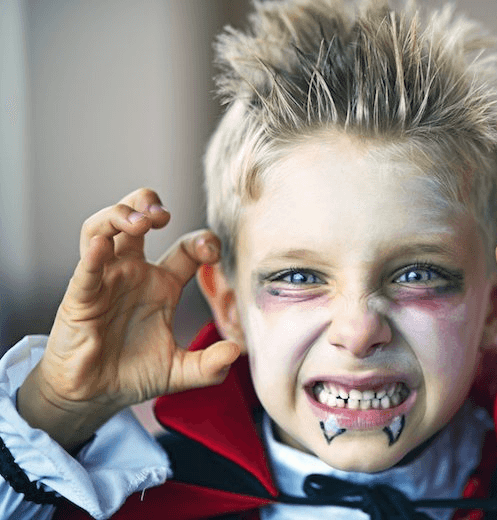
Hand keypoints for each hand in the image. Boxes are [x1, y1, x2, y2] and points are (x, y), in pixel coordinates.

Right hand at [18, 188, 240, 450]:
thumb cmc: (132, 374)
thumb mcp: (180, 372)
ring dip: (119, 217)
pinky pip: (85, 271)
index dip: (201, 241)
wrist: (92, 396)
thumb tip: (236, 352)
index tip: (212, 252)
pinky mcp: (79, 299)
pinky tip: (102, 245)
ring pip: (102, 230)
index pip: (186, 248)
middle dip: (146, 205)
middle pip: (135, 220)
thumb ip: (210, 365)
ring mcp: (104, 282)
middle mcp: (132, 274)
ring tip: (139, 222)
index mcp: (162, 285)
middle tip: (162, 213)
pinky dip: (92, 255)